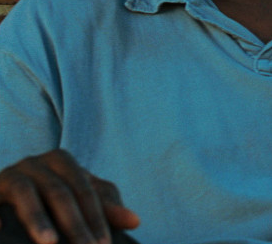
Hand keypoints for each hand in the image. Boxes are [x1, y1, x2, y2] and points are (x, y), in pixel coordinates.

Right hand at [0, 150, 138, 243]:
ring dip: (38, 220)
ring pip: (28, 195)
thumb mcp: (79, 198)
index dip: (96, 218)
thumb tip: (136, 221)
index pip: (85, 190)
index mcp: (62, 160)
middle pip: (60, 193)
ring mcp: (11, 174)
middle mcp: (36, 162)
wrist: (7, 192)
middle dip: (74, 225)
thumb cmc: (50, 197)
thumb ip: (105, 208)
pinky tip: (1, 232)